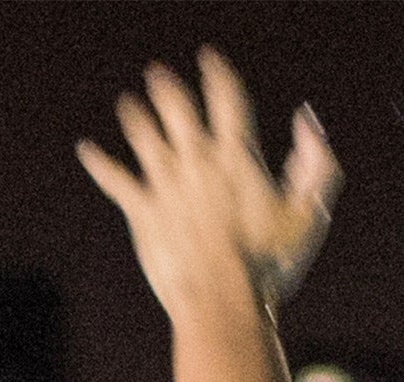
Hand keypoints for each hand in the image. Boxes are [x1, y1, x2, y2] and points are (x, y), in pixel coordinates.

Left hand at [79, 49, 343, 318]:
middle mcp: (196, 159)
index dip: (217, 75)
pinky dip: (100, 163)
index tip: (209, 60)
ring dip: (135, 117)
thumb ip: (316, 164)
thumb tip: (306, 122)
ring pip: (143, 136)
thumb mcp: (309, 214)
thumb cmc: (270, 263)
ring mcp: (165, 183)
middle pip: (177, 109)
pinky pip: (115, 179)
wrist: (222, 298)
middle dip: (167, 89)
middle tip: (158, 76)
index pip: (226, 99)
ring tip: (128, 107)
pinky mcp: (142, 211)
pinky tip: (87, 151)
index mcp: (236, 155)